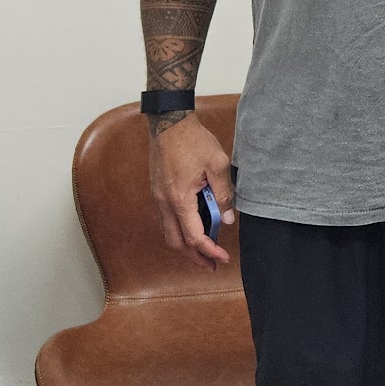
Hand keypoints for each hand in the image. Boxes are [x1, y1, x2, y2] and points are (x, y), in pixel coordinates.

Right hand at [148, 116, 235, 267]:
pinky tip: (195, 225)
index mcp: (180, 199)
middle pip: (176, 242)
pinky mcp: (158, 191)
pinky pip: (167, 219)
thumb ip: (223, 194)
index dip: (210, 251)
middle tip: (212, 263)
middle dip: (194, 257)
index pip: (194, 237)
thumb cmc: (193, 140)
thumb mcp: (217, 164)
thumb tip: (226, 218)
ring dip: (186, 244)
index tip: (223, 257)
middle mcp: (164, 203)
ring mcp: (158, 197)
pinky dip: (181, 228)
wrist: (169, 122)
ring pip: (169, 232)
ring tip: (206, 247)